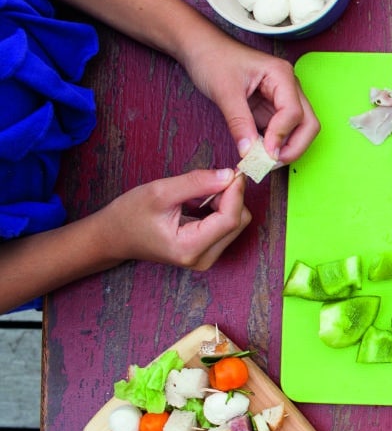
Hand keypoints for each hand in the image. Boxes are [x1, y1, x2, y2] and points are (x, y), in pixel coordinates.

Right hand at [99, 169, 250, 269]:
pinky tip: (198, 204)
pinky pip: (226, 226)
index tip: (233, 171)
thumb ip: (196, 183)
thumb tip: (229, 175)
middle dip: (230, 197)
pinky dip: (218, 209)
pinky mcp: (208, 252)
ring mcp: (206, 258)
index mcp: (189, 248)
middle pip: (238, 222)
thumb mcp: (160, 191)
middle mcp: (203, 258)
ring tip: (195, 195)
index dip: (235, 193)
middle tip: (209, 180)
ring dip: (224, 202)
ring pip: (235, 223)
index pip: (230, 219)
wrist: (114, 237)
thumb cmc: (130, 215)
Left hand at [182, 33, 319, 164]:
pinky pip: (281, 132)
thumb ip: (239, 123)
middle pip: (308, 124)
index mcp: (281, 75)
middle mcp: (288, 87)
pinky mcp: (271, 109)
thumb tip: (249, 153)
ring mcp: (282, 99)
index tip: (265, 155)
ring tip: (262, 160)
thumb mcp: (224, 91)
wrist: (200, 48)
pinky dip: (273, 145)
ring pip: (299, 130)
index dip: (282, 136)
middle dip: (294, 146)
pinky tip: (258, 152)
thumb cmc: (213, 58)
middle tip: (271, 163)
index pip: (294, 113)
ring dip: (285, 148)